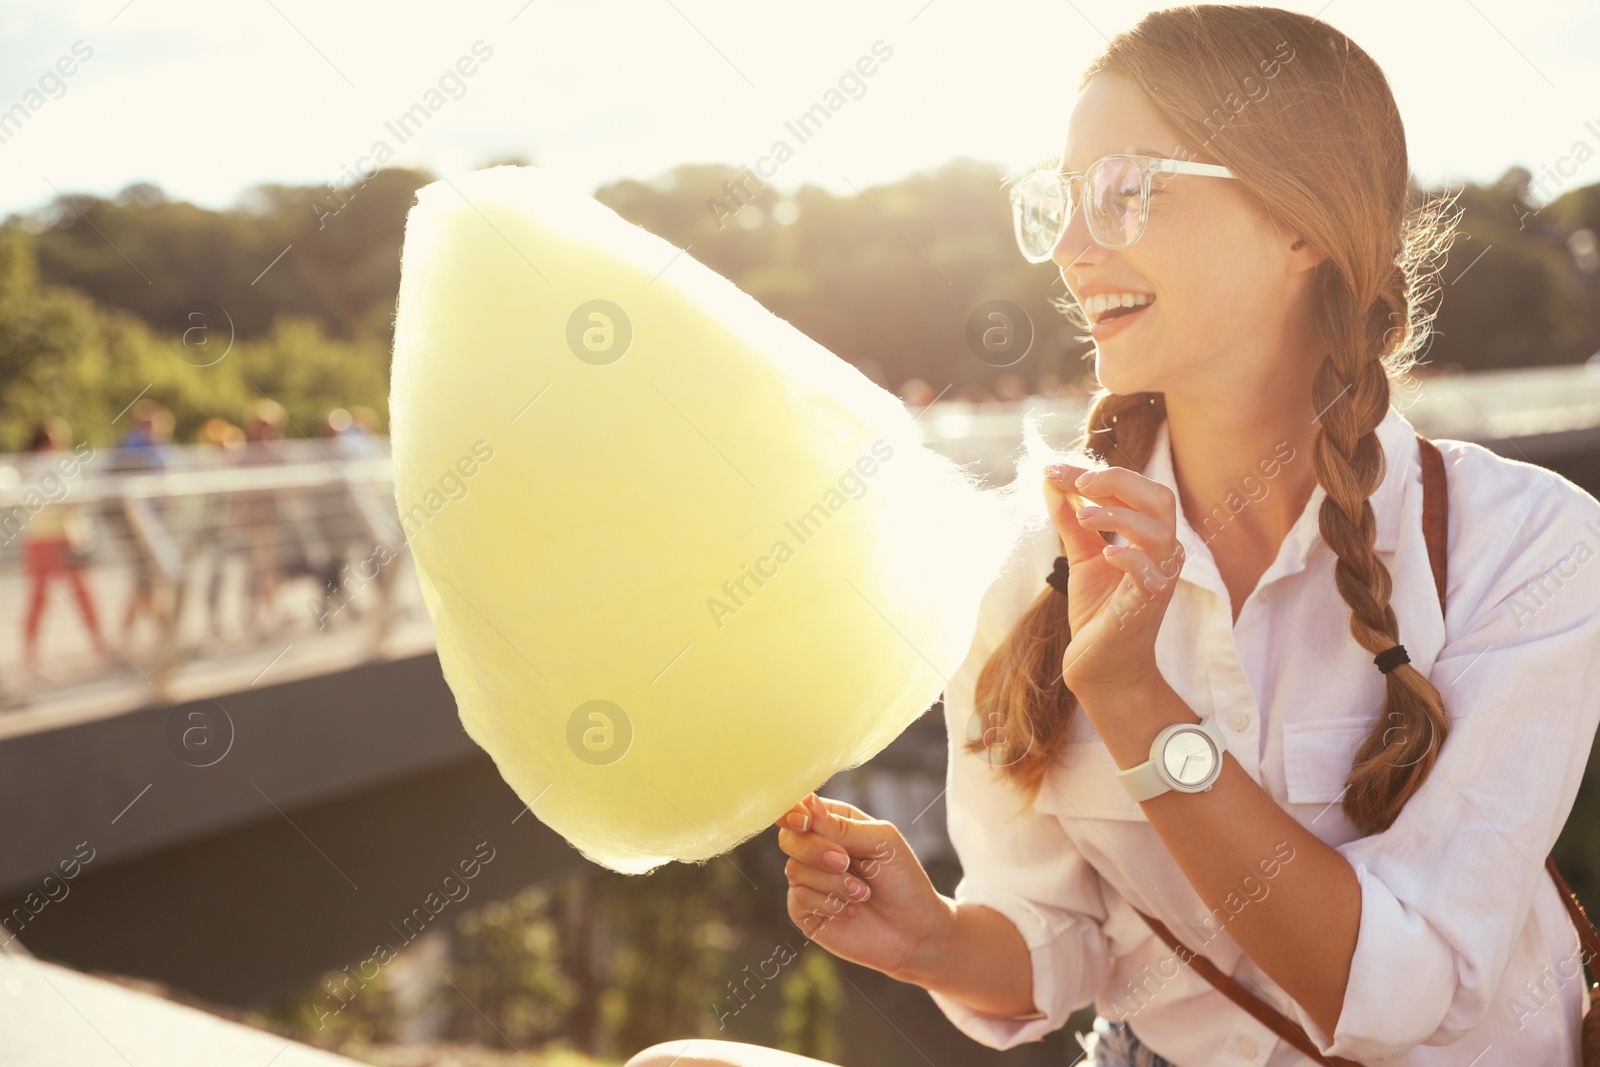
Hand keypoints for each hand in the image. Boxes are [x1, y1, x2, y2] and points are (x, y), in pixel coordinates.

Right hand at [773, 793, 951, 982]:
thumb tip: (808, 803)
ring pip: (795, 869)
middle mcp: (816, 850)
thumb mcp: (881, 842)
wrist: (914, 931)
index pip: (800, 809)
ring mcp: (808, 881)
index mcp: (833, 824)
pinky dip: (828, 904)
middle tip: (845, 862)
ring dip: (833, 883)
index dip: (793, 813)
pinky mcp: (805, 911)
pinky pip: (798, 899)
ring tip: (863, 894)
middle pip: (789, 838)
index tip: (804, 822)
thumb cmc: (902, 880)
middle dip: (815, 850)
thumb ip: (843, 825)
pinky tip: (852, 911)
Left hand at [1042, 463, 1183, 701]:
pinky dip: (1130, 558)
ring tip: (1084, 517)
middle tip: (1079, 484)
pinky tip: (1106, 553)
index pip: (1134, 489)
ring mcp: (1158, 580)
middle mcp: (1160, 554)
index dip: (1096, 474)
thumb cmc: (1099, 611)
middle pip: (1160, 498)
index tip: (1053, 470)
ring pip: (1159, 533)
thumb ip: (1069, 521)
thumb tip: (1050, 481)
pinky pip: (1150, 575)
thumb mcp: (1081, 557)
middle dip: (1119, 482)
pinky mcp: (1146, 607)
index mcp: (1148, 537)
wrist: (1102, 667)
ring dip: (1120, 517)